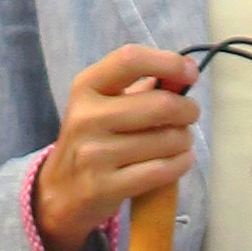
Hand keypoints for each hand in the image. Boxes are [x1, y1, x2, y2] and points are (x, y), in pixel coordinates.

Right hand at [34, 46, 198, 250]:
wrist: (62, 190)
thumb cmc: (93, 139)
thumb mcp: (104, 105)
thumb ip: (143, 87)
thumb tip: (186, 70)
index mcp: (85, 87)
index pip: (130, 60)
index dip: (168, 62)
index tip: (189, 72)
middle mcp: (86, 117)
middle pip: (161, 105)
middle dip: (188, 110)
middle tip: (188, 115)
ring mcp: (94, 154)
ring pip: (167, 140)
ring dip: (185, 140)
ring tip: (178, 142)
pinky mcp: (105, 186)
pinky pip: (162, 170)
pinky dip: (181, 164)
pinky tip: (178, 160)